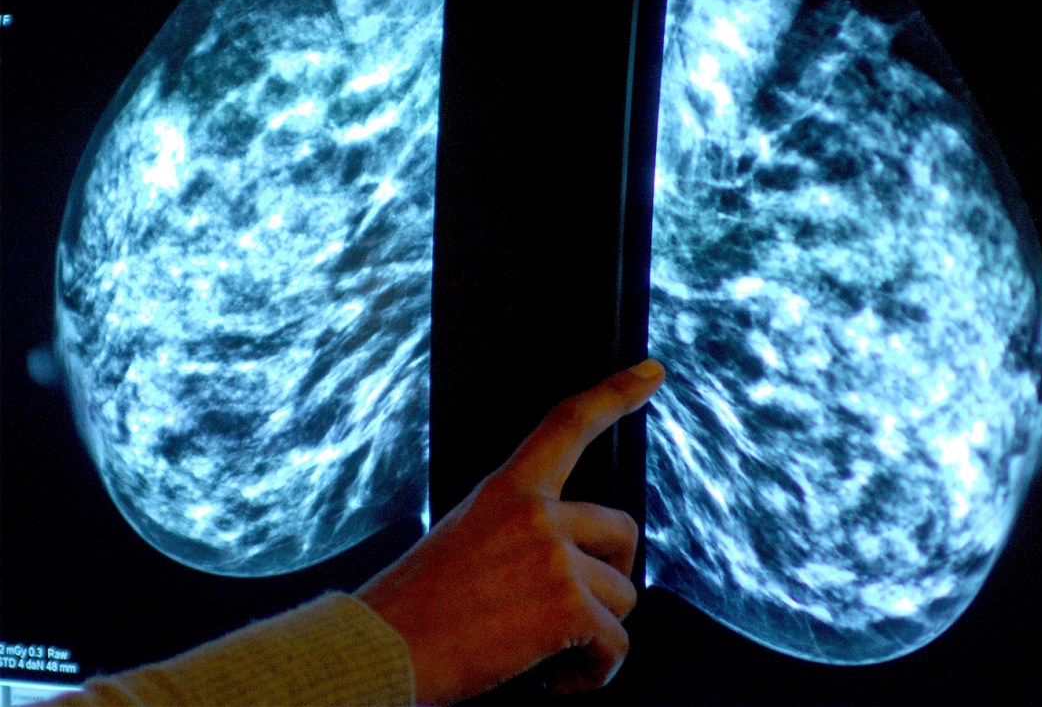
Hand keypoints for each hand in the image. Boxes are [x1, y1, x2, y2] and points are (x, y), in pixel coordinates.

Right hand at [355, 359, 664, 704]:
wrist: (382, 648)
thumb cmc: (415, 606)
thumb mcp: (465, 539)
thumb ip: (519, 534)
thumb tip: (568, 562)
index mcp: (506, 489)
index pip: (567, 424)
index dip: (615, 395)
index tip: (651, 373)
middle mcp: (536, 513)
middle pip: (622, 531)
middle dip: (611, 574)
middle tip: (580, 610)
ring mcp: (555, 556)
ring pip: (622, 596)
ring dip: (596, 632)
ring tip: (551, 656)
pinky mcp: (568, 605)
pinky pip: (615, 645)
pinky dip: (595, 674)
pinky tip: (557, 681)